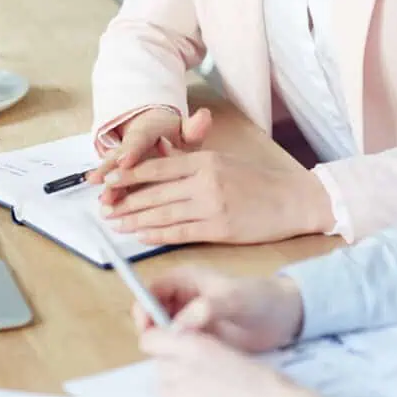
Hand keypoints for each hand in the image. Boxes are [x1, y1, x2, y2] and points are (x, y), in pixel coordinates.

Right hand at [88, 106, 211, 206]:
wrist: (158, 131)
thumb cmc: (176, 135)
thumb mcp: (186, 130)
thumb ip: (194, 127)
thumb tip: (204, 116)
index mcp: (149, 130)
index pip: (139, 139)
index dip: (132, 150)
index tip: (125, 161)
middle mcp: (133, 144)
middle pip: (120, 157)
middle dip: (113, 172)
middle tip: (107, 185)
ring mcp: (124, 159)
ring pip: (114, 172)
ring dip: (109, 187)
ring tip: (104, 202)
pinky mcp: (121, 173)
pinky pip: (114, 183)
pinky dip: (111, 195)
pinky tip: (105, 208)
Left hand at [100, 150, 333, 245]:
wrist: (291, 201)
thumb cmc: (256, 181)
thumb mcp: (223, 161)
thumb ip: (192, 161)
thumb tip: (159, 160)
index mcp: (205, 161)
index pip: (158, 167)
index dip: (130, 175)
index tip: (109, 182)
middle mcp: (205, 181)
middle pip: (156, 192)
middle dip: (126, 201)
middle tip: (105, 208)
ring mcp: (211, 206)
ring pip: (163, 213)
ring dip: (136, 220)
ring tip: (116, 224)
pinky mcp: (219, 229)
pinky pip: (180, 232)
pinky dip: (157, 235)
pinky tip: (141, 236)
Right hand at [132, 265, 303, 351]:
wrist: (283, 318)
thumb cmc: (260, 298)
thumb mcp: (235, 298)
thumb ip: (209, 306)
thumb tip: (180, 324)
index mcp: (185, 280)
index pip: (151, 290)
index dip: (143, 308)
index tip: (146, 329)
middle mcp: (182, 299)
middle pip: (151, 315)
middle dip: (151, 331)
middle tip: (162, 349)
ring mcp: (189, 322)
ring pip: (162, 334)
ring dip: (163, 346)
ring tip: (176, 359)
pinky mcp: (198, 341)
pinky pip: (177, 349)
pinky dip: (176, 357)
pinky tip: (186, 367)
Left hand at [141, 327, 319, 396]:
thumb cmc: (258, 379)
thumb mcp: (223, 347)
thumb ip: (194, 343)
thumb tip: (174, 344)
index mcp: (192, 345)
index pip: (151, 338)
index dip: (160, 341)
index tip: (169, 346)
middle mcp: (178, 370)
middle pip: (159, 363)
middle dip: (173, 365)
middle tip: (199, 373)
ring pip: (163, 387)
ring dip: (176, 387)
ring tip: (206, 393)